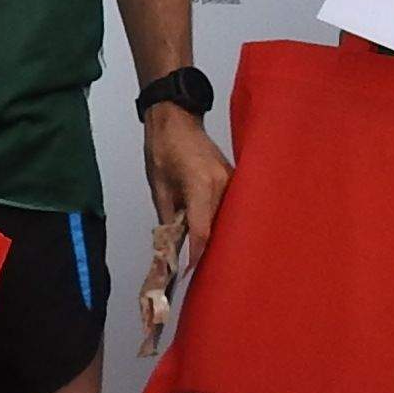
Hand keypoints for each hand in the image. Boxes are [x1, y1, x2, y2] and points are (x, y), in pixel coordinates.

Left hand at [137, 107, 228, 352]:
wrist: (176, 118)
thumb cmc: (162, 149)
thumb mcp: (158, 188)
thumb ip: (168, 219)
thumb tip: (172, 247)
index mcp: (200, 186)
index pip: (202, 232)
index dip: (195, 256)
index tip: (188, 274)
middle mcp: (223, 184)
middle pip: (219, 229)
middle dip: (209, 252)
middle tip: (198, 273)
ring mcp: (233, 181)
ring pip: (227, 220)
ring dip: (218, 238)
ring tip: (207, 259)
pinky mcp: (235, 180)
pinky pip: (230, 208)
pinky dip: (222, 223)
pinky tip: (215, 236)